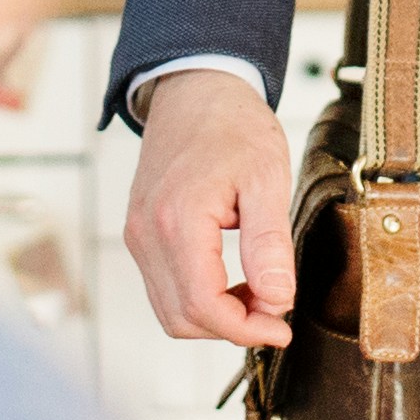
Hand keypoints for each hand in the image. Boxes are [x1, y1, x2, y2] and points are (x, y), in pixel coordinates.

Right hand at [128, 67, 297, 347]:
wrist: (196, 91)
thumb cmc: (232, 125)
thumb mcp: (267, 179)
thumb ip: (270, 244)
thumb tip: (278, 300)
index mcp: (177, 220)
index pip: (203, 306)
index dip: (246, 329)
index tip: (282, 326)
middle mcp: (146, 234)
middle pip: (182, 318)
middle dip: (233, 327)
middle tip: (276, 310)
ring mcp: (137, 236)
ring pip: (170, 311)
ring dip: (215, 317)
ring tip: (258, 293)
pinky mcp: (139, 235)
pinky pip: (164, 288)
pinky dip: (198, 299)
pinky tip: (234, 281)